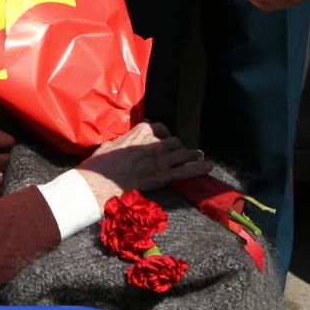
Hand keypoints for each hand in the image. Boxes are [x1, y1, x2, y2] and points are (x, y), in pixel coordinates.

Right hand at [76, 122, 211, 206]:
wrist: (102, 181)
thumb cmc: (101, 163)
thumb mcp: (110, 144)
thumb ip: (123, 140)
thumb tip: (122, 142)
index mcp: (141, 132)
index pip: (158, 128)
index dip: (163, 134)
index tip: (163, 137)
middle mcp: (154, 143)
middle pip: (172, 141)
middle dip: (176, 146)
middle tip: (179, 150)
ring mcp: (161, 159)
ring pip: (182, 153)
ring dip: (192, 154)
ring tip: (199, 155)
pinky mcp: (163, 175)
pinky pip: (185, 171)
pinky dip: (198, 168)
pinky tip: (208, 166)